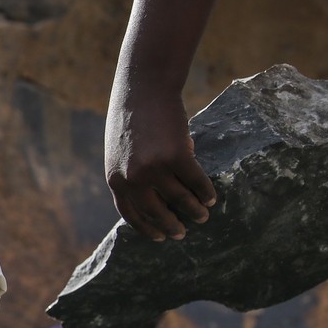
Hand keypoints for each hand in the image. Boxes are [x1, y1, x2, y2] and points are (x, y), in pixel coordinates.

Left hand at [106, 88, 215, 240]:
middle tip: (183, 233)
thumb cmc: (131, 118)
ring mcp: (155, 169)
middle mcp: (133, 178)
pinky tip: (211, 197)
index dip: (146, 228)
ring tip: (203, 215)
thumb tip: (153, 197)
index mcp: (115, 178)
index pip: (130, 213)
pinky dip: (206, 192)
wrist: (143, 90)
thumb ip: (130, 174)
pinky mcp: (177, 157)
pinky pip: (196, 182)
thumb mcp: (120, 151)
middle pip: (157, 212)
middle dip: (172, 226)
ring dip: (194, 210)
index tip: (159, 238)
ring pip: (180, 199)